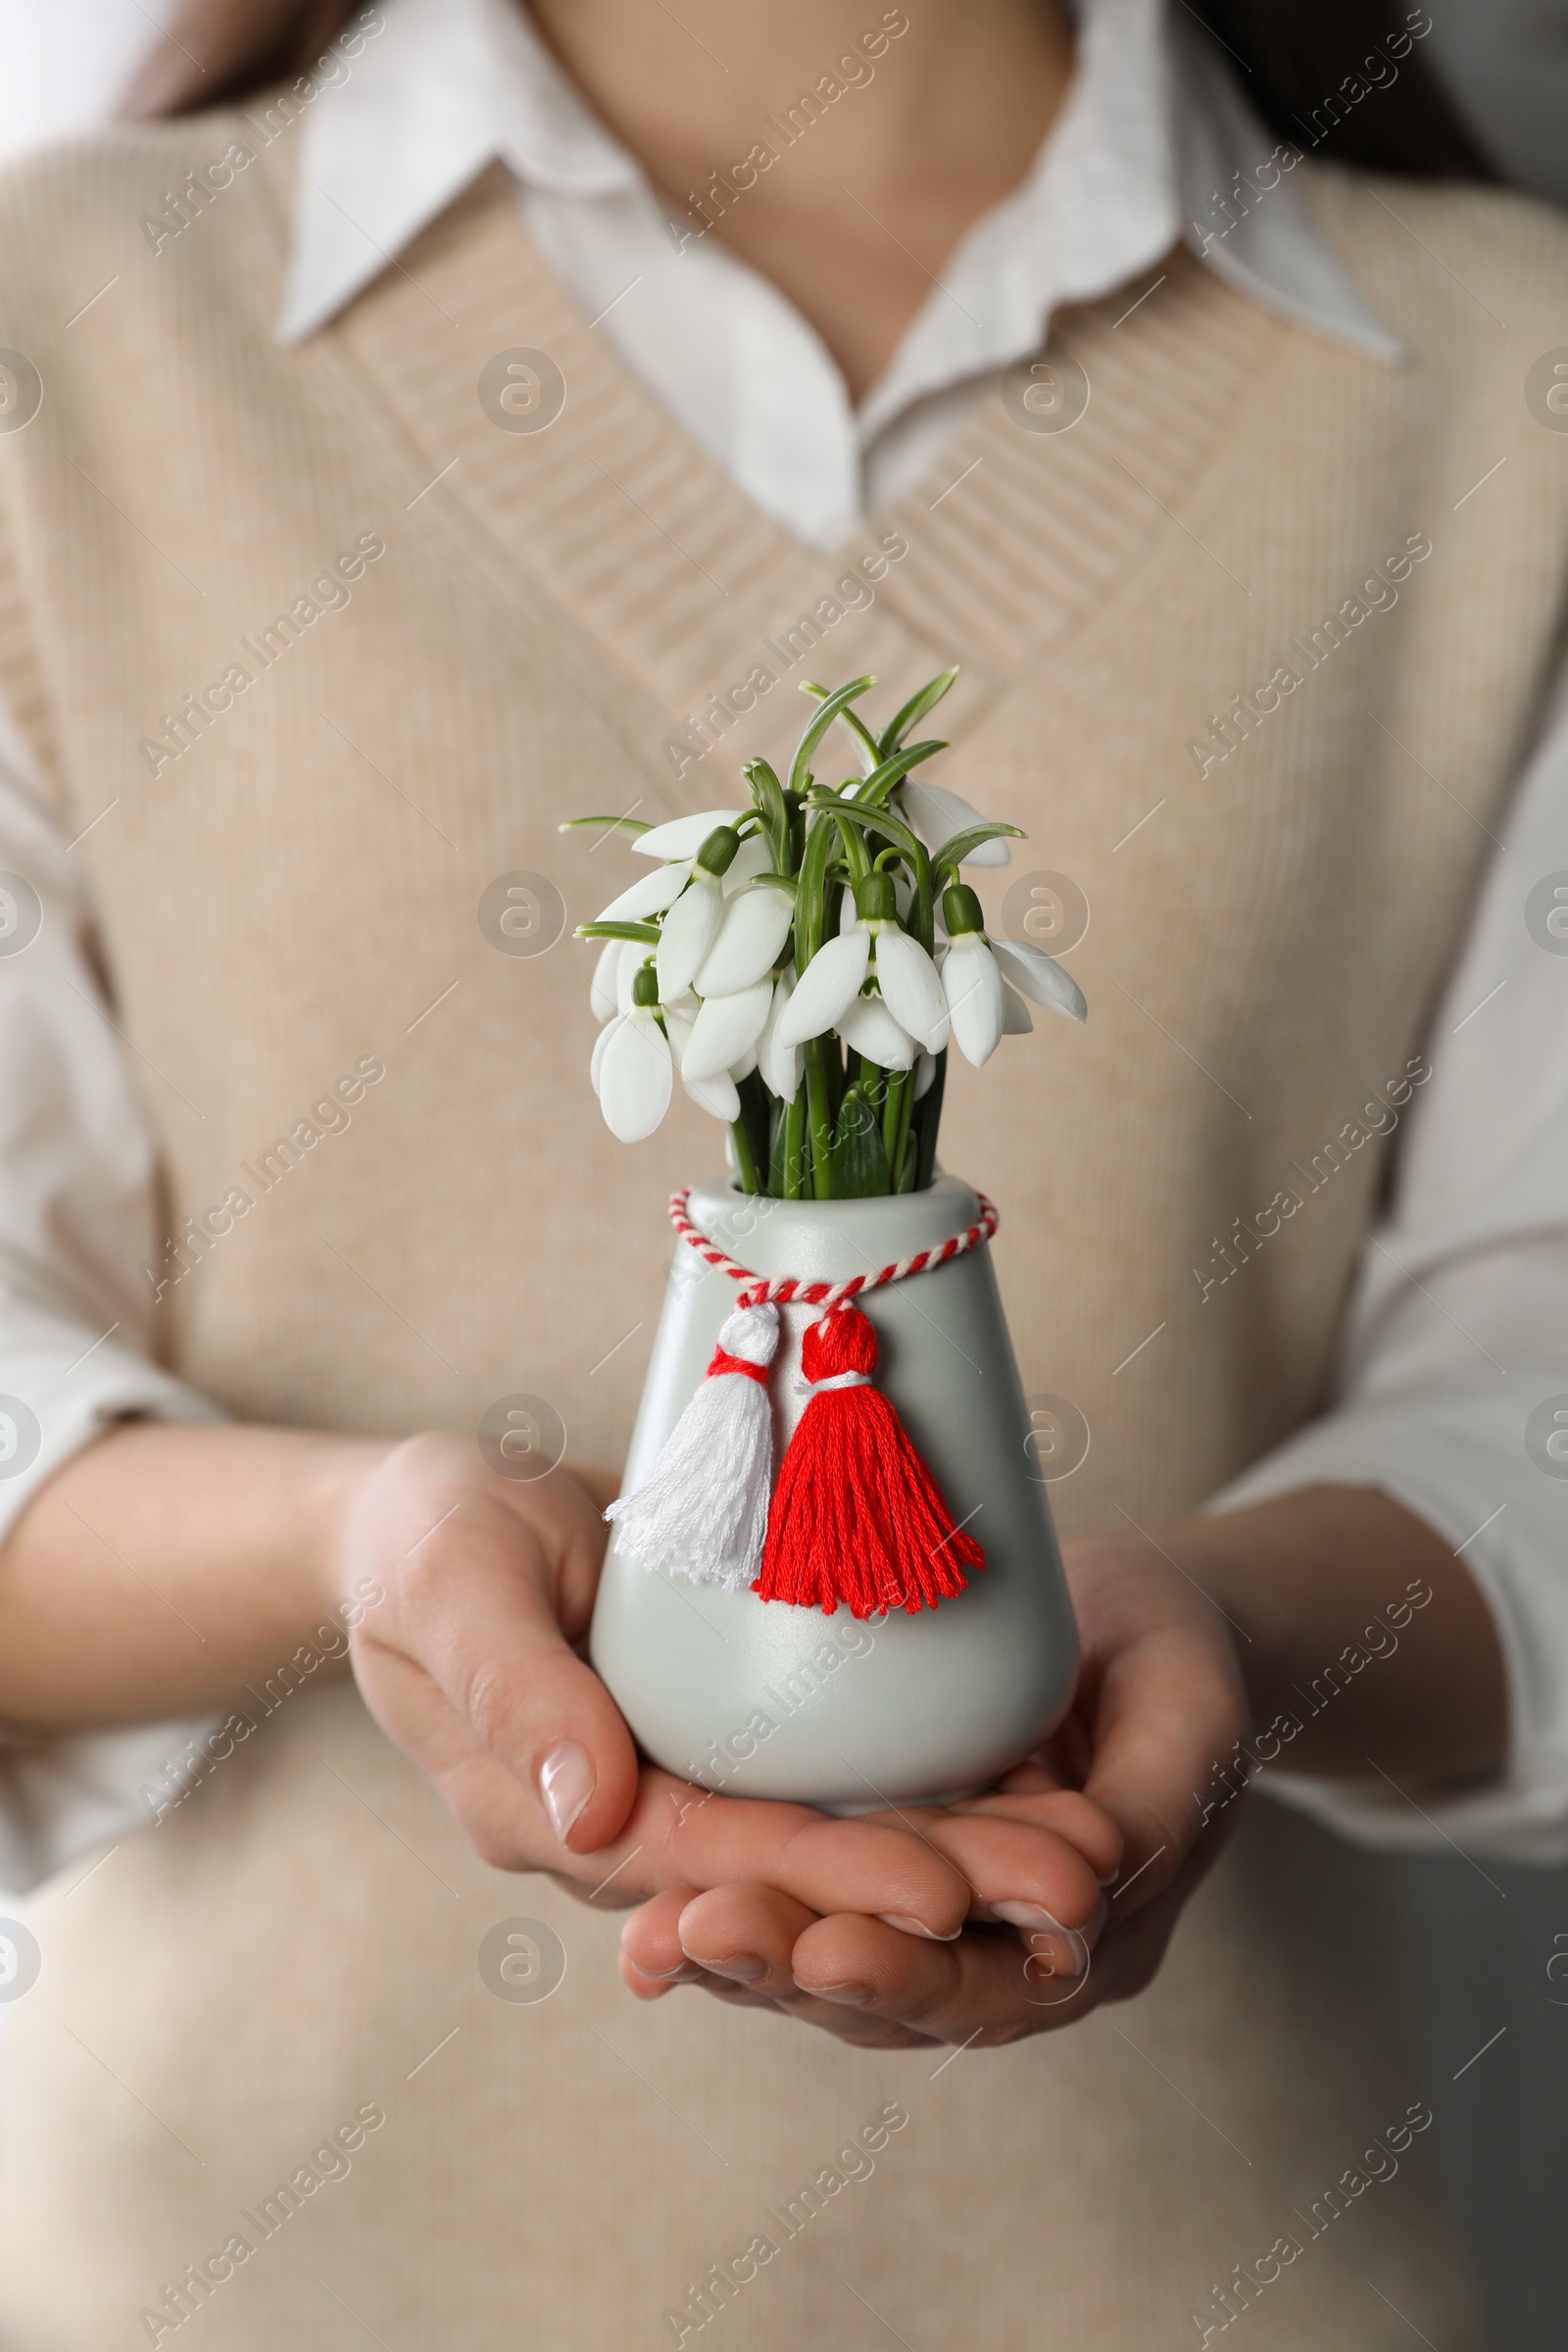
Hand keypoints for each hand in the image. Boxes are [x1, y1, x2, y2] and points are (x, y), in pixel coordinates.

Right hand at [341, 1436, 1114, 1937]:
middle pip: (791, 1874)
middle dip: (928, 1886)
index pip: (703, 1864)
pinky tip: (1024, 1788)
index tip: (940, 1890)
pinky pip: (825, 1783)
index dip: (823, 1879)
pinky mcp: (718, 1742)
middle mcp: (624, 1825)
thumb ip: (512, 1683)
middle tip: (1067, 1888)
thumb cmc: (429, 1534)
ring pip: (824, 1839)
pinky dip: (915, 1792)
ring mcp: (675, 1789)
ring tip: (1079, 1858)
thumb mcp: (454, 1580)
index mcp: (545, 1814)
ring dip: (949, 1853)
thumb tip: (584, 1808)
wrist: (434, 1514)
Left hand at [617, 1531, 1247, 2047]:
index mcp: (1092, 1942)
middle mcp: (998, 1953)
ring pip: (825, 1956)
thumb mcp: (1194, 1718)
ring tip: (649, 1937)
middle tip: (691, 1934)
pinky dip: (732, 1894)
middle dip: (782, 1966)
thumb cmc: (1179, 1659)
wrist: (1146, 1621)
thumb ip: (1154, 1808)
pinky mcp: (874, 1855)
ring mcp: (930, 1911)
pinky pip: (800, 1891)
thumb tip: (1086, 1898)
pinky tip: (649, 1900)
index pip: (988, 1984)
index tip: (824, 1949)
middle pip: (882, 1990)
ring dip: (736, 1951)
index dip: (905, 1973)